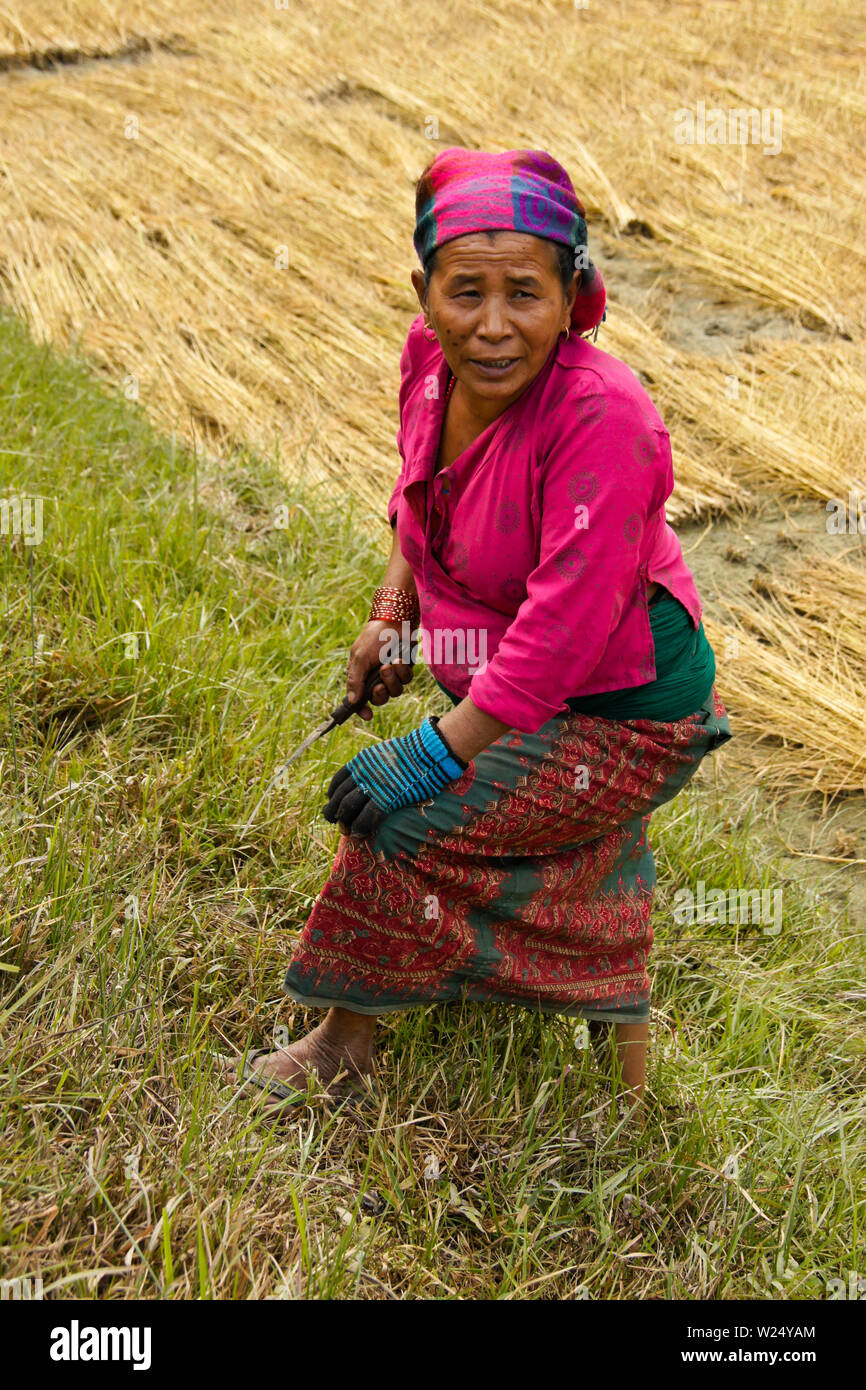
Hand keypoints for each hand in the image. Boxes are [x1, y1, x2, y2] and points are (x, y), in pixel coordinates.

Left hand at [323, 717, 466, 836]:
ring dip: (344, 822)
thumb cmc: (412, 751)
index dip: (332, 793)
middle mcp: (362, 773)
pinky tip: (359, 834)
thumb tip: (373, 771)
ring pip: (347, 808)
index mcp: (361, 761)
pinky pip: (365, 817)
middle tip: (334, 821)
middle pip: (339, 796)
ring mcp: (372, 786)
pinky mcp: (385, 799)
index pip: (338, 780)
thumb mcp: (385, 752)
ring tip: (345, 830)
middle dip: (333, 811)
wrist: (428, 752)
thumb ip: (374, 764)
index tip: (332, 801)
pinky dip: (359, 827)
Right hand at [346, 620, 413, 721]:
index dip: (362, 709)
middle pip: (380, 699)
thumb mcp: (359, 658)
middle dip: (380, 693)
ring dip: (392, 679)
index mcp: (361, 676)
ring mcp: (392, 674)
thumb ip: (355, 681)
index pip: (360, 699)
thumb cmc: (373, 638)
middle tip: (379, 683)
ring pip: (395, 691)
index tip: (368, 715)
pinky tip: (399, 658)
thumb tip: (352, 702)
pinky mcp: (405, 669)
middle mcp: (376, 678)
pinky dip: (402, 670)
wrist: (394, 621)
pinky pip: (406, 680)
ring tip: (390, 664)